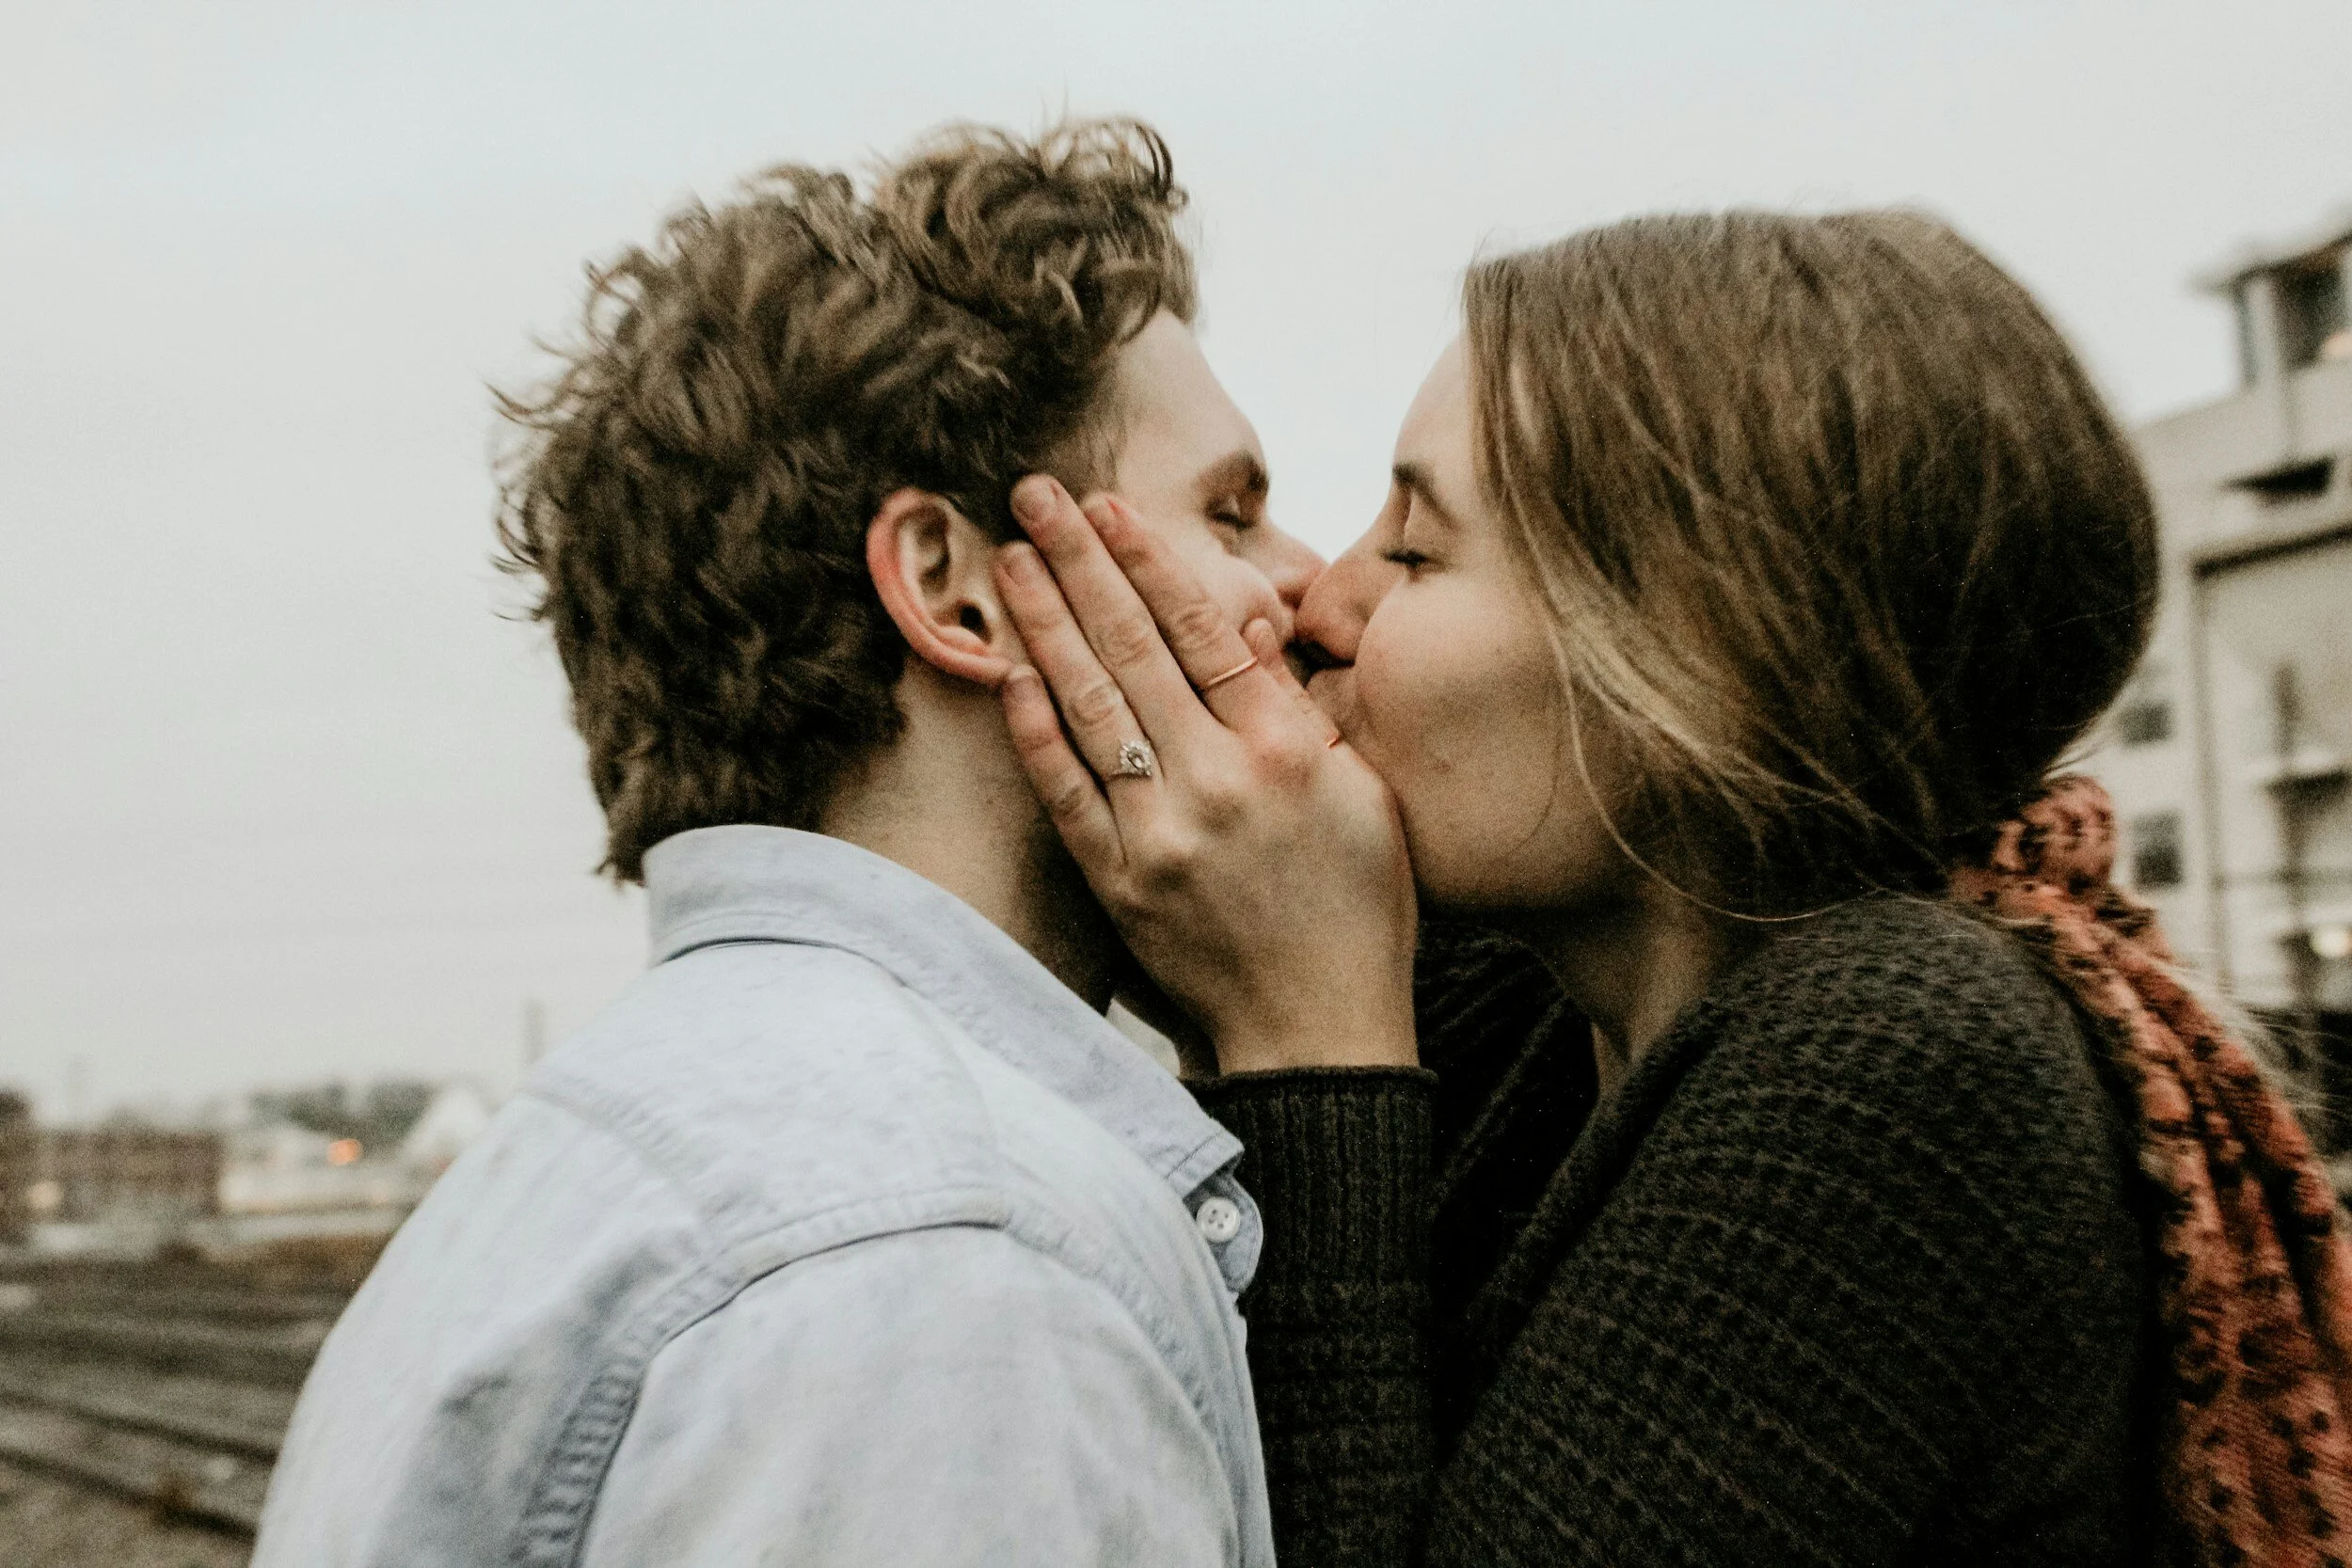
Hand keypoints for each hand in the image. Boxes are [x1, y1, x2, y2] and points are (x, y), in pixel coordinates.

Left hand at [994, 475, 1418, 1074]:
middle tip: (1033, 496)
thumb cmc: (1357, 908)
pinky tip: (1007, 668)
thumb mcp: (1362, 794)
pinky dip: (1034, 727)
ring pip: (1088, 705)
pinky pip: (1064, 789)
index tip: (1110, 507)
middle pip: (1133, 648)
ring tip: (1009, 559)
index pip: (1203, 631)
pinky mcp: (1118, 882)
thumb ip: (1297, 706)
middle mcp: (1218, 782)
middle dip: (1078, 563)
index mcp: (1286, 750)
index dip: (1150, 562)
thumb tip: (1251, 622)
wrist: (1318, 1030)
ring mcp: (1160, 833)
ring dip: (1043, 623)